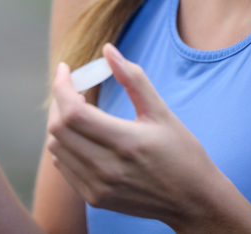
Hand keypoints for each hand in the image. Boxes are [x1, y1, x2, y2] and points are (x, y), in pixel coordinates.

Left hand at [47, 43, 224, 229]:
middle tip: (72, 89)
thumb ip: (133, 78)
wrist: (194, 202)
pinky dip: (64, 145)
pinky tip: (82, 136)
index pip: (73, 112)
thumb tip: (107, 49)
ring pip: (56, 147)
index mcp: (125, 142)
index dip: (62, 86)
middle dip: (58, 101)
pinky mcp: (94, 198)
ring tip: (78, 110)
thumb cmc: (182, 153)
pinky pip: (63, 166)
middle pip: (59, 128)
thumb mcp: (161, 112)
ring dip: (60, 123)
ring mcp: (98, 187)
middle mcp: (107, 168)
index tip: (65, 70)